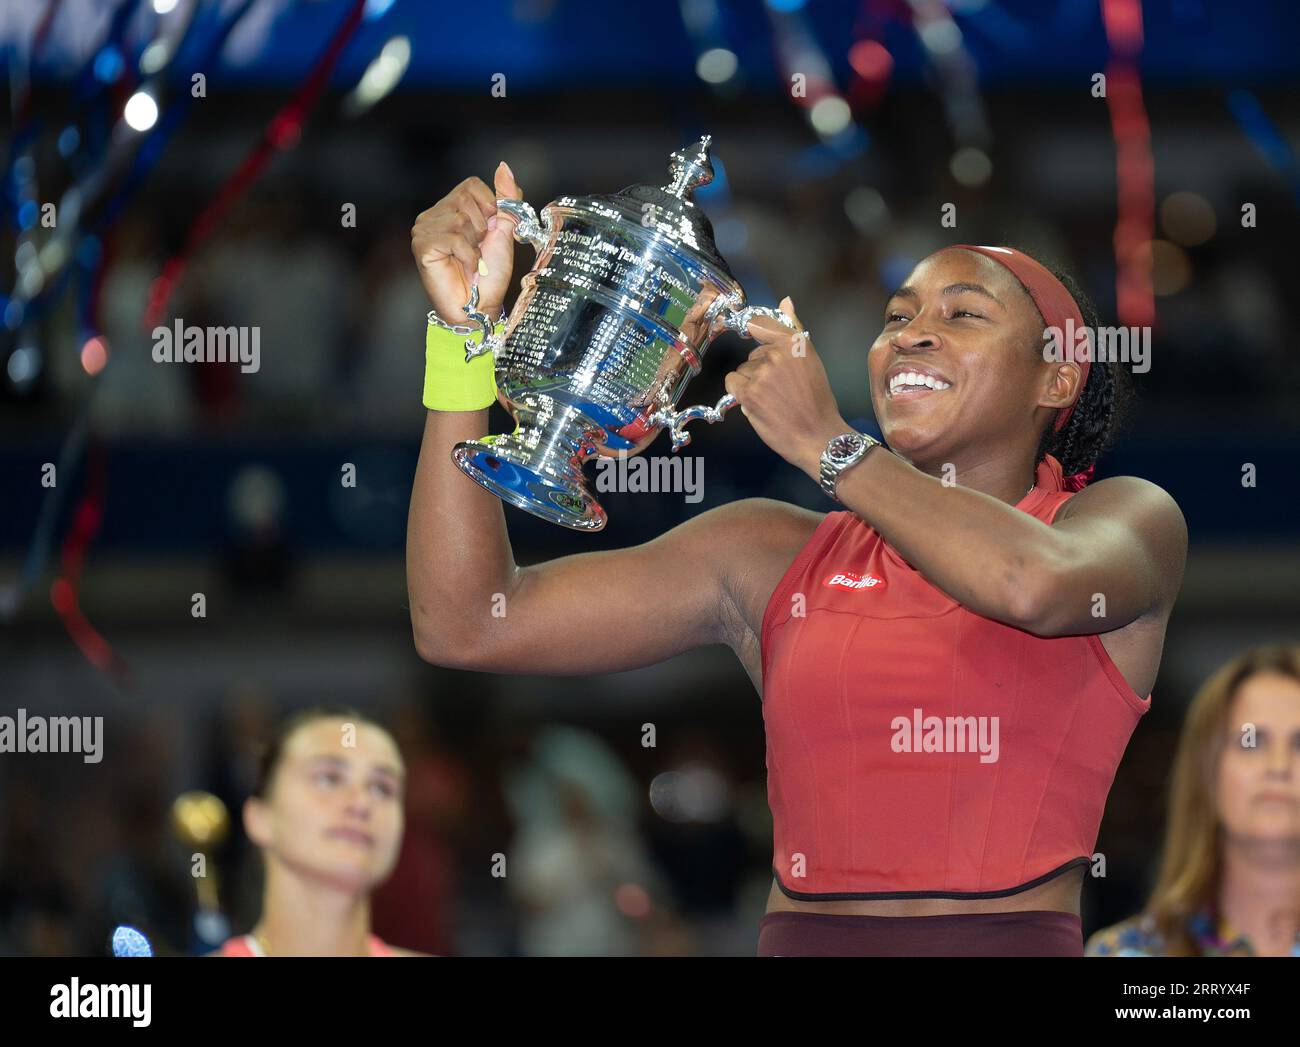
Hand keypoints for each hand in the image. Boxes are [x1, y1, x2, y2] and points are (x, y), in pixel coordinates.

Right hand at [410, 162, 522, 322]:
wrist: (480, 306)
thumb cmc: (490, 274)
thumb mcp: (505, 230)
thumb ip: (506, 199)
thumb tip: (503, 166)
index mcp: (451, 208)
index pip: (472, 184)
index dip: (490, 207)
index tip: (490, 233)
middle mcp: (433, 214)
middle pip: (466, 198)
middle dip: (482, 227)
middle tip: (479, 250)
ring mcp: (424, 229)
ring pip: (460, 218)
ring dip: (475, 244)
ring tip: (471, 261)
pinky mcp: (422, 245)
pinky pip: (454, 238)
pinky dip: (468, 256)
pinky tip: (467, 268)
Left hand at [722, 297, 850, 478]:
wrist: (817, 436)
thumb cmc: (817, 402)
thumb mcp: (811, 360)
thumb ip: (794, 329)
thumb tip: (785, 300)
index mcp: (795, 343)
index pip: (762, 325)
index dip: (759, 338)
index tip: (764, 352)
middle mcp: (777, 354)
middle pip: (753, 356)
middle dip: (762, 370)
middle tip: (782, 390)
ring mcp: (761, 373)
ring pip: (743, 371)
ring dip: (752, 385)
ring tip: (774, 401)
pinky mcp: (748, 393)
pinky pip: (733, 383)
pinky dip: (740, 393)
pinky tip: (759, 404)